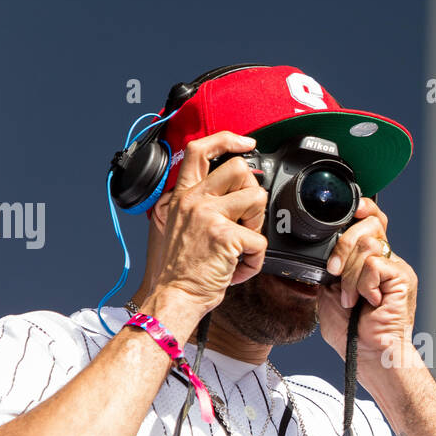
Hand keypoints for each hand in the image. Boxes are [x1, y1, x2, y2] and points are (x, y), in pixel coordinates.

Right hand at [146, 131, 268, 326]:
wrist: (175, 296)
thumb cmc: (182, 269)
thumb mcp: (183, 226)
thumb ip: (203, 205)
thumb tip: (236, 192)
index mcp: (183, 195)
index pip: (200, 150)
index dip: (227, 139)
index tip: (246, 143)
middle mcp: (194, 200)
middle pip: (239, 169)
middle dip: (252, 193)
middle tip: (244, 220)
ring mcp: (208, 215)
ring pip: (257, 199)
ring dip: (257, 225)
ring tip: (240, 245)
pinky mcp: (224, 235)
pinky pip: (260, 241)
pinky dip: (255, 261)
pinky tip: (238, 268)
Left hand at [316, 197, 418, 373]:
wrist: (369, 354)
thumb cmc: (351, 332)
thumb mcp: (329, 292)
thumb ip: (331, 265)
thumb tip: (325, 246)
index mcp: (370, 261)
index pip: (371, 221)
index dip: (362, 209)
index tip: (350, 210)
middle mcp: (386, 260)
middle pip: (369, 224)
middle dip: (343, 246)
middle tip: (335, 274)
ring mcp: (396, 268)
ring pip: (368, 245)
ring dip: (351, 275)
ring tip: (351, 299)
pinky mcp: (402, 277)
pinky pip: (374, 263)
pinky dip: (363, 283)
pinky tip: (367, 301)